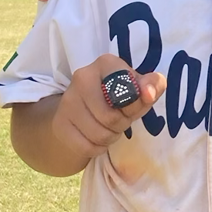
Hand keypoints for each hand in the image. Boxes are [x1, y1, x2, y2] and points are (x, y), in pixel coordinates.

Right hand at [53, 54, 166, 169]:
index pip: (127, 90)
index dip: (135, 104)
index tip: (132, 105)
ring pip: (100, 134)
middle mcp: (82, 77)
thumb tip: (149, 93)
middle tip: (120, 119)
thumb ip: (153, 86)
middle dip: (122, 123)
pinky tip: (95, 137)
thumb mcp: (139, 90)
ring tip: (109, 128)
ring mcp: (67, 101)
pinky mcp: (59, 124)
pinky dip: (97, 148)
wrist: (81, 111)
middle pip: (111, 117)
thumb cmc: (118, 98)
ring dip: (110, 137)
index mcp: (105, 64)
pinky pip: (87, 147)